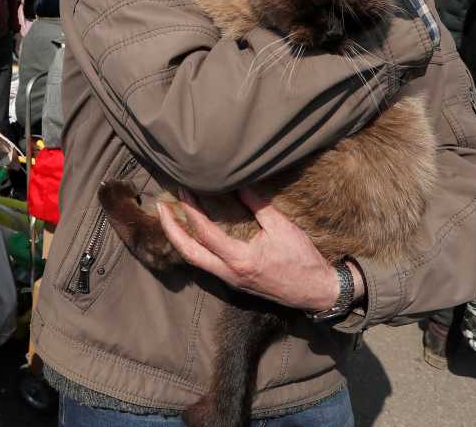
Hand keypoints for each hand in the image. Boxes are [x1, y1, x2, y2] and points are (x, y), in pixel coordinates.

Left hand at [157, 188, 356, 310]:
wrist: (315, 292)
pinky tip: (192, 232)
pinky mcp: (233, 282)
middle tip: (160, 207)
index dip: (191, 209)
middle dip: (170, 229)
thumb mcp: (283, 228)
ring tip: (170, 217)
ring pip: (194, 261)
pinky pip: (205, 264)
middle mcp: (228, 273)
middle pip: (187, 252)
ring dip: (179, 239)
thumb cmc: (302, 260)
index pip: (204, 232)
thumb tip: (240, 184)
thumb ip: (259, 206)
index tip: (183, 190)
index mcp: (239, 259)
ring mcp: (229, 280)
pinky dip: (193, 247)